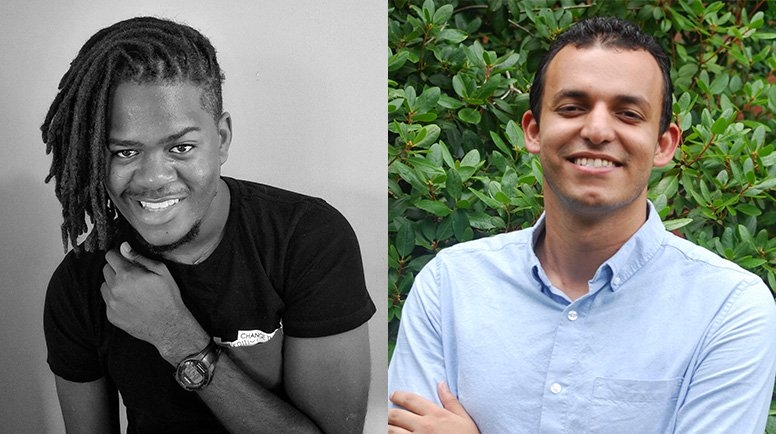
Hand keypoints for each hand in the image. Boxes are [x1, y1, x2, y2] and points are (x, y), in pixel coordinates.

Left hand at [101, 242, 202, 360]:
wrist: (168, 325)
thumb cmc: (168, 296)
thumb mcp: (161, 271)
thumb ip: (140, 258)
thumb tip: (123, 247)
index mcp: (127, 275)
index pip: (110, 256)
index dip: (118, 255)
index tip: (125, 258)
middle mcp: (115, 288)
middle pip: (105, 269)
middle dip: (116, 269)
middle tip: (132, 276)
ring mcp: (111, 303)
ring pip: (104, 285)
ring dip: (114, 284)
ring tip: (131, 290)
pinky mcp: (111, 315)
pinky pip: (107, 301)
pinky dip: (115, 299)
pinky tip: (130, 302)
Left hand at [388, 382, 478, 433]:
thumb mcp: (464, 419)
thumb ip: (451, 401)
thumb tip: (441, 383)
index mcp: (435, 414)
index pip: (411, 400)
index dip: (399, 395)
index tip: (393, 395)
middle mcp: (423, 426)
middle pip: (396, 414)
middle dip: (387, 411)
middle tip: (384, 411)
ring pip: (391, 430)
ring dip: (385, 426)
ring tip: (383, 424)